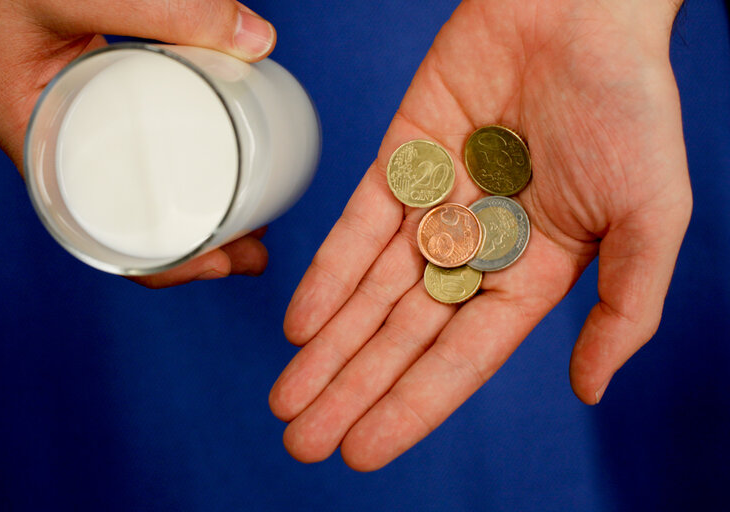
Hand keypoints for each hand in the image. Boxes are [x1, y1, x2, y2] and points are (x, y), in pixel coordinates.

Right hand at [0, 0, 275, 285]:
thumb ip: (161, 8)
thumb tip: (258, 43)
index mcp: (34, 135)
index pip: (101, 230)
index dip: (162, 261)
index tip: (219, 263)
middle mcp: (57, 136)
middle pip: (134, 218)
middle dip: (197, 246)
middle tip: (254, 252)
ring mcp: (81, 113)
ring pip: (144, 184)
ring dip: (201, 211)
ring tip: (255, 225)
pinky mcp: (102, 86)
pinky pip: (145, 143)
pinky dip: (189, 162)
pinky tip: (227, 165)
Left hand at [271, 0, 690, 469]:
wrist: (578, 11)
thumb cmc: (628, 108)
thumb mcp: (651, 219)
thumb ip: (624, 308)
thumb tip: (590, 389)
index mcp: (533, 275)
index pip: (461, 359)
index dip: (411, 406)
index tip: (364, 449)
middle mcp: (476, 249)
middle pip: (402, 337)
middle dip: (351, 390)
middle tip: (303, 442)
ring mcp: (433, 208)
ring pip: (369, 292)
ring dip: (327, 348)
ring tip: (287, 398)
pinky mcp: (400, 164)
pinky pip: (355, 228)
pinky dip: (326, 274)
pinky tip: (299, 324)